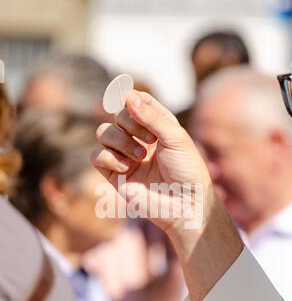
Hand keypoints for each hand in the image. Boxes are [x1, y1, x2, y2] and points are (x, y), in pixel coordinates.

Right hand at [92, 91, 210, 234]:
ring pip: (103, 133)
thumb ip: (151, 116)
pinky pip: (96, 156)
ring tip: (139, 157)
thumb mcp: (175, 138)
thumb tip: (128, 94)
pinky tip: (126, 168)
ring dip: (119, 141)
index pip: (136, 102)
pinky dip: (108, 158)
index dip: (130, 98)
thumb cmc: (186, 171)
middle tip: (149, 141)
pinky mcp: (115, 175)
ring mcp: (125, 157)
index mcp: (157, 126)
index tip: (128, 99)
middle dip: (130, 124)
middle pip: (117, 115)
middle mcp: (139, 139)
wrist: (184, 205)